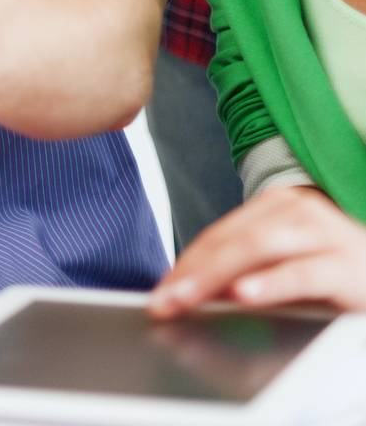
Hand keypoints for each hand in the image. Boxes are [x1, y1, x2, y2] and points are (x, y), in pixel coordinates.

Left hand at [150, 187, 365, 314]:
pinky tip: (245, 294)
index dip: (187, 261)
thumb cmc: (334, 271)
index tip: (160, 290)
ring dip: (218, 274)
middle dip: (193, 272)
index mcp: (277, 206)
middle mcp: (298, 212)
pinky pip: (302, 273)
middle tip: (165, 300)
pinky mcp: (346, 267)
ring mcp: (323, 234)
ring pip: (259, 248)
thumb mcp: (286, 263)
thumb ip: (247, 269)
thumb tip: (193, 289)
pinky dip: (270, 283)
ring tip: (190, 295)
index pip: (220, 233)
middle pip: (234, 239)